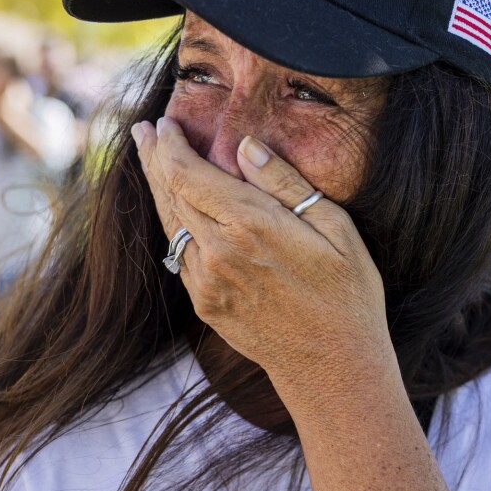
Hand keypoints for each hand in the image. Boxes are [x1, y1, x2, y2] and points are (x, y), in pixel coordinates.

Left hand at [131, 117, 395, 397]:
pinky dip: (172, 223)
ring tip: (150, 158)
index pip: (188, 174)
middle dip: (154, 158)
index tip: (164, 123)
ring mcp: (206, 282)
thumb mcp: (336, 227)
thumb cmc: (347, 293)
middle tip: (144, 130)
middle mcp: (218, 252)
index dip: (170, 145)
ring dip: (157, 188)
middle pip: (170, 194)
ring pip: (169, 224)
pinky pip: (178, 254)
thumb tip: (245, 146)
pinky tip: (175, 207)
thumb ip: (286, 183)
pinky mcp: (204, 304)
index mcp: (250, 226)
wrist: (333, 366)